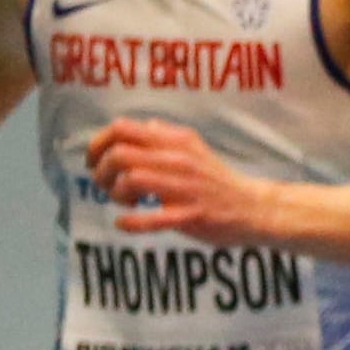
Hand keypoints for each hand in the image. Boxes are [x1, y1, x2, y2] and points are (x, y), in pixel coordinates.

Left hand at [88, 118, 276, 243]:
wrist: (255, 208)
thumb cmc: (219, 181)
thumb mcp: (195, 149)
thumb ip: (167, 136)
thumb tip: (144, 126)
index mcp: (175, 140)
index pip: (121, 128)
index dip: (97, 144)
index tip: (94, 162)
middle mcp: (178, 159)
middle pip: (119, 154)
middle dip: (102, 172)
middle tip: (106, 186)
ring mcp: (185, 187)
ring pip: (131, 180)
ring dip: (116, 193)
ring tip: (124, 202)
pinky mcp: (192, 215)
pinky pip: (152, 217)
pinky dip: (130, 222)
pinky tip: (124, 224)